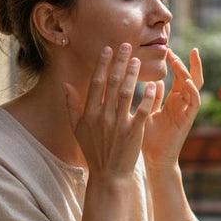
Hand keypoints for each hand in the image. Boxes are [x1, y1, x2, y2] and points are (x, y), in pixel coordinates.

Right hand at [63, 43, 158, 179]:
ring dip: (132, 74)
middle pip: (112, 83)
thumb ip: (72, 106)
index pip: (96, 83)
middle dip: (120, 62)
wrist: (108, 175)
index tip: (108, 49)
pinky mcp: (134, 133)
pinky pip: (142, 110)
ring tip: (137, 60)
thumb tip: (66, 85)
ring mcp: (119, 124)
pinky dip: (148, 97)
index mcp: (89, 114)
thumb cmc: (93, 151)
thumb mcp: (78, 129)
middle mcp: (103, 117)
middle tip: (127, 46)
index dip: (103, 64)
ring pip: (127, 93)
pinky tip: (154, 84)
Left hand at [142, 48, 203, 167]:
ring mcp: (187, 111)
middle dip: (183, 62)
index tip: (166, 49)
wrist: (154, 160)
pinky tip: (185, 80)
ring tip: (178, 59)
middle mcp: (182, 104)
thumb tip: (154, 82)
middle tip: (172, 49)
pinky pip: (194, 102)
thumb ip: (153, 98)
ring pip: (192, 85)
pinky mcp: (188, 120)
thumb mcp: (148, 113)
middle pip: (189, 77)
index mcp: (173, 101)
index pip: (177, 76)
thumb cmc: (149, 139)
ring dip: (186, 72)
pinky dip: (192, 90)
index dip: (174, 62)